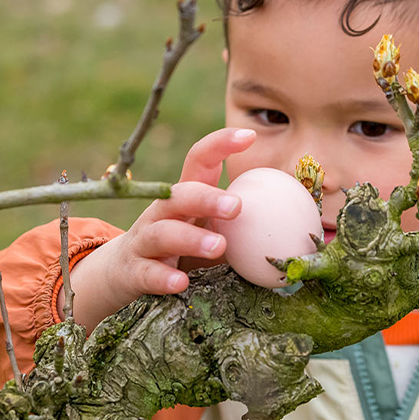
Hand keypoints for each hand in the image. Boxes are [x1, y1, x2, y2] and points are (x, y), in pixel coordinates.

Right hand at [64, 128, 255, 331]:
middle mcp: (161, 213)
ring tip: (219, 247)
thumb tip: (296, 228)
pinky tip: (181, 283)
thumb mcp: (208, 233)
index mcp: (184, 198)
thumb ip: (241, 229)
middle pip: (178, 195)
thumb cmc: (179, 250)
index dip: (220, 145)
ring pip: (162, 233)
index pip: (198, 161)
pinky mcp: (133, 271)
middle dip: (206, 197)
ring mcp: (144, 241)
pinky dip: (163, 277)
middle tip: (237, 207)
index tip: (248, 137)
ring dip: (190, 238)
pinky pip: (147, 273)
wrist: (122, 274)